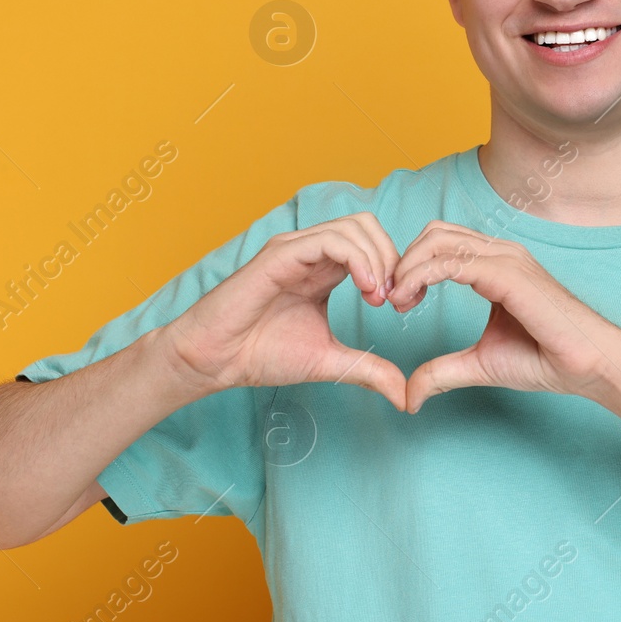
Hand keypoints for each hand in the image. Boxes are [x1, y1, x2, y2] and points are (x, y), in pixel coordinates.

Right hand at [163, 213, 408, 410]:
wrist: (215, 360)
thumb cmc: (261, 354)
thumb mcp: (329, 361)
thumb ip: (368, 371)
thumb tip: (405, 395)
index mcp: (324, 270)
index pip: (373, 245)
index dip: (396, 269)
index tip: (403, 306)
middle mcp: (311, 252)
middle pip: (368, 226)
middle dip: (393, 258)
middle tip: (395, 299)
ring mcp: (295, 249)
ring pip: (353, 227)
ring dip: (378, 259)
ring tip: (379, 297)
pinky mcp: (280, 255)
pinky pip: (329, 240)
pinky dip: (357, 259)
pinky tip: (365, 289)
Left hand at [386, 220, 620, 413]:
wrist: (590, 366)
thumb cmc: (547, 360)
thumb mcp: (480, 365)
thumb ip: (443, 371)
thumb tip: (410, 394)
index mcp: (496, 265)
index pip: (441, 245)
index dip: (411, 267)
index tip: (396, 302)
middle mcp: (501, 253)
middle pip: (434, 234)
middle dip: (403, 261)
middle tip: (391, 299)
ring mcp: (506, 259)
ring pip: (438, 241)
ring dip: (408, 267)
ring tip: (397, 301)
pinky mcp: (508, 274)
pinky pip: (452, 262)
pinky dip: (421, 276)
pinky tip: (410, 300)